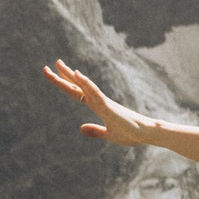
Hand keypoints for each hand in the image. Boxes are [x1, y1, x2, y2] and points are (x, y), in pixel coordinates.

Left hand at [43, 58, 157, 148]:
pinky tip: (76, 74)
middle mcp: (99, 101)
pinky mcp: (108, 107)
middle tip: (51, 64)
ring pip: (83, 86)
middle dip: (63, 75)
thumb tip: (80, 128)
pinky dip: (85, 83)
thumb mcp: (109, 135)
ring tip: (58, 64)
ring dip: (70, 75)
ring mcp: (103, 103)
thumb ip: (95, 131)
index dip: (65, 84)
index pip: (77, 92)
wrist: (147, 133)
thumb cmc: (132, 133)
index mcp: (98, 107)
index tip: (54, 74)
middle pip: (77, 86)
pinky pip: (94, 92)